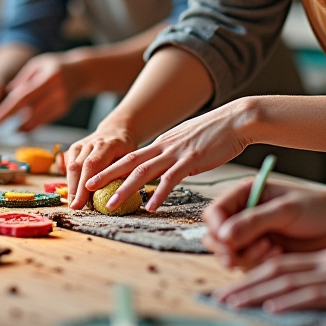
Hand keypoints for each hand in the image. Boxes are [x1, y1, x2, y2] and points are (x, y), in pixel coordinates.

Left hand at [0, 53, 79, 131]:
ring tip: (10, 128)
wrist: (82, 73)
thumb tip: (8, 92)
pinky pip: (45, 120)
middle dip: (11, 119)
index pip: (24, 96)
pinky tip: (23, 127)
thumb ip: (23, 78)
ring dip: (22, 125)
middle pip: (30, 111)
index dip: (8, 109)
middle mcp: (57, 91)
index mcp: (48, 77)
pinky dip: (33, 124)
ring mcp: (62, 102)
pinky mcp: (63, 110)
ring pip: (38, 119)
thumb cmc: (55, 66)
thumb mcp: (38, 64)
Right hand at [63, 126, 138, 208]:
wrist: (116, 131)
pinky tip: (71, 193)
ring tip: (73, 204)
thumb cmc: (125, 149)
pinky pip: (67, 164)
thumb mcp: (131, 159)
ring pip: (71, 166)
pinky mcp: (74, 148)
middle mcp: (92, 143)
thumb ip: (124, 173)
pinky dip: (68, 178)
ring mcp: (81, 145)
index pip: (92, 165)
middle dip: (75, 189)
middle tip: (74, 207)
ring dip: (71, 186)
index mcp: (108, 145)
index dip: (84, 184)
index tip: (82, 202)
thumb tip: (117, 195)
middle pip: (78, 167)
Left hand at [84, 98, 254, 212]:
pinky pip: (172, 178)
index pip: (131, 156)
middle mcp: (165, 146)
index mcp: (163, 143)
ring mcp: (177, 152)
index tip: (94, 177)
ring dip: (125, 187)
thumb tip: (165, 169)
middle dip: (106, 175)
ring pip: (144, 171)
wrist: (238, 120)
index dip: (111, 167)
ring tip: (111, 202)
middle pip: (129, 161)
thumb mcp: (188, 142)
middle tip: (87, 187)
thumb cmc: (217, 132)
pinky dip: (160, 193)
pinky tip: (151, 205)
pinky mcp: (193, 159)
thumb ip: (174, 154)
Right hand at [202, 180, 325, 268]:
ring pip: (230, 254)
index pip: (216, 212)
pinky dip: (259, 264)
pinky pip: (247, 266)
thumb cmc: (318, 210)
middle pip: (216, 236)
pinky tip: (278, 255)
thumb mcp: (285, 210)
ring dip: (246, 257)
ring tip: (272, 249)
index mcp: (247, 195)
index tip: (225, 239)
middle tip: (235, 259)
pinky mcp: (261, 256)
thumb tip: (223, 236)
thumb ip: (253, 221)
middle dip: (226, 249)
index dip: (216, 227)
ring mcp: (252, 237)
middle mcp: (245, 216)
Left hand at [210, 233, 325, 312]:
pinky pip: (316, 295)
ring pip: (288, 284)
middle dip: (246, 286)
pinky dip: (291, 301)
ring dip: (257, 294)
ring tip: (233, 303)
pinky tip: (273, 306)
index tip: (235, 287)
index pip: (284, 265)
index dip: (256, 276)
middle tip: (219, 298)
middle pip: (277, 273)